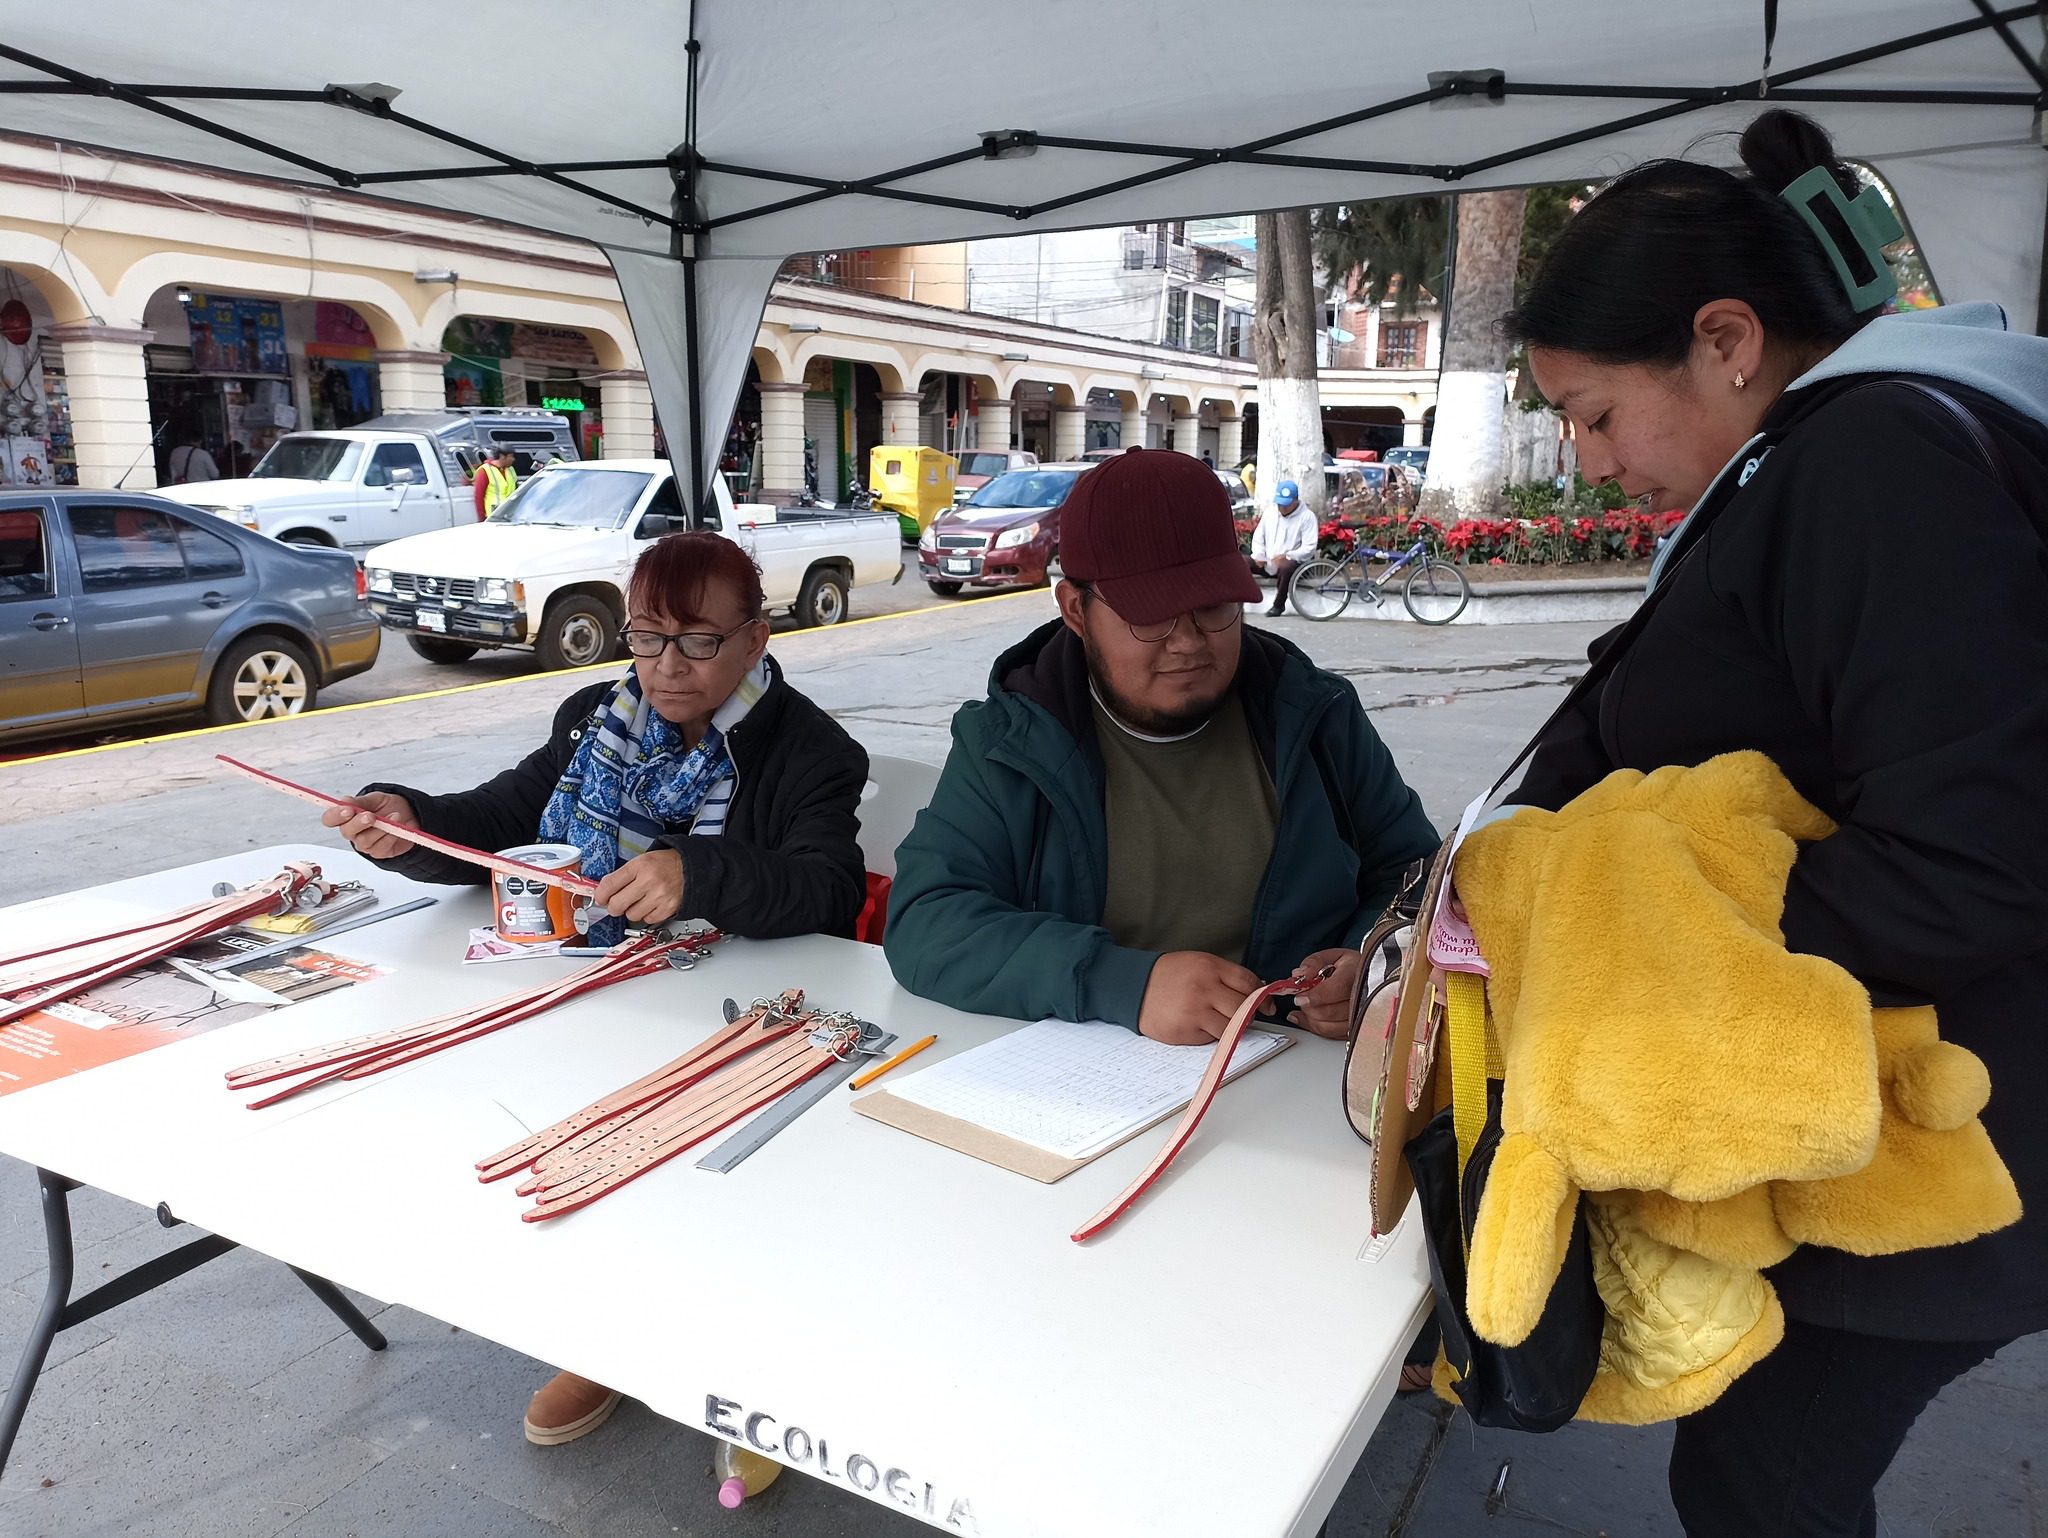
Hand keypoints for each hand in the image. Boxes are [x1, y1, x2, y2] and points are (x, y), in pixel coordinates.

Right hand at [320, 790, 419, 859]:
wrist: (409, 816)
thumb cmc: (387, 808)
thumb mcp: (375, 799)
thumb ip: (360, 802)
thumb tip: (345, 801)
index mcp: (347, 817)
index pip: (330, 819)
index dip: (336, 816)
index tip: (348, 809)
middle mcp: (353, 833)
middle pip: (347, 832)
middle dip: (358, 823)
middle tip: (371, 816)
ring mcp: (366, 844)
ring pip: (365, 841)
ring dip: (381, 828)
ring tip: (395, 816)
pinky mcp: (379, 853)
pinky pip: (382, 846)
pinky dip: (391, 835)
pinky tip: (398, 827)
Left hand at [591, 848, 684, 926]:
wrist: (692, 868)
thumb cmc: (666, 864)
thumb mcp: (642, 861)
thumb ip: (623, 875)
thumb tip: (604, 892)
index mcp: (640, 866)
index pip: (610, 884)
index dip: (601, 895)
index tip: (600, 898)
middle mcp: (649, 881)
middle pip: (617, 904)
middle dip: (614, 906)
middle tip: (617, 903)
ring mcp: (659, 896)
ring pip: (631, 915)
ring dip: (632, 910)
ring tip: (640, 900)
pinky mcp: (667, 909)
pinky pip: (647, 920)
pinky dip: (647, 914)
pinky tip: (652, 904)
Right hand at [1137, 951, 1260, 1043]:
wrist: (1134, 987)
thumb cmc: (1169, 975)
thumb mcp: (1199, 964)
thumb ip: (1226, 976)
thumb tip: (1257, 994)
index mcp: (1209, 967)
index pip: (1249, 983)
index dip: (1262, 996)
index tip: (1266, 1005)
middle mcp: (1204, 988)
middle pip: (1243, 1008)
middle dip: (1246, 1014)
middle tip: (1240, 1015)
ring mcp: (1194, 1012)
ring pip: (1231, 1028)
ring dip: (1230, 1028)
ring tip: (1217, 1020)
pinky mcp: (1185, 1031)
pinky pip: (1211, 1039)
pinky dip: (1209, 1035)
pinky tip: (1197, 1024)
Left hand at [1281, 947, 1360, 1038]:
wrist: (1369, 978)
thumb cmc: (1351, 967)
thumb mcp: (1332, 956)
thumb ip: (1313, 963)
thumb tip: (1299, 975)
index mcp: (1355, 974)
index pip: (1336, 989)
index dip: (1315, 996)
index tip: (1300, 997)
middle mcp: (1362, 997)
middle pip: (1330, 1012)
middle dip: (1309, 1007)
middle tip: (1301, 998)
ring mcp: (1360, 1016)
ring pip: (1329, 1027)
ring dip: (1311, 1018)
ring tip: (1305, 1007)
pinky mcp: (1355, 1029)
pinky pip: (1332, 1035)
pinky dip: (1315, 1027)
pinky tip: (1307, 1018)